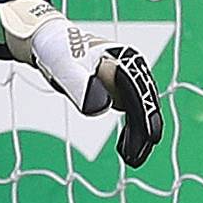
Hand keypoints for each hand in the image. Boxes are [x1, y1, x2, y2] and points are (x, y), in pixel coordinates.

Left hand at [0, 0, 163, 167]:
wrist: (52, 43)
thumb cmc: (57, 51)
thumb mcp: (65, 69)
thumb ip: (81, 86)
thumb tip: (102, 108)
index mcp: (124, 60)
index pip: (139, 92)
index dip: (146, 116)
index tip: (150, 139)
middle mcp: (133, 68)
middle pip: (145, 103)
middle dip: (143, 133)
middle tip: (134, 160)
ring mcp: (130, 79)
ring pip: (141, 111)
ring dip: (138, 135)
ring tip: (131, 159)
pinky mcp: (122, 89)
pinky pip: (132, 112)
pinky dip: (131, 130)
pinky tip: (124, 149)